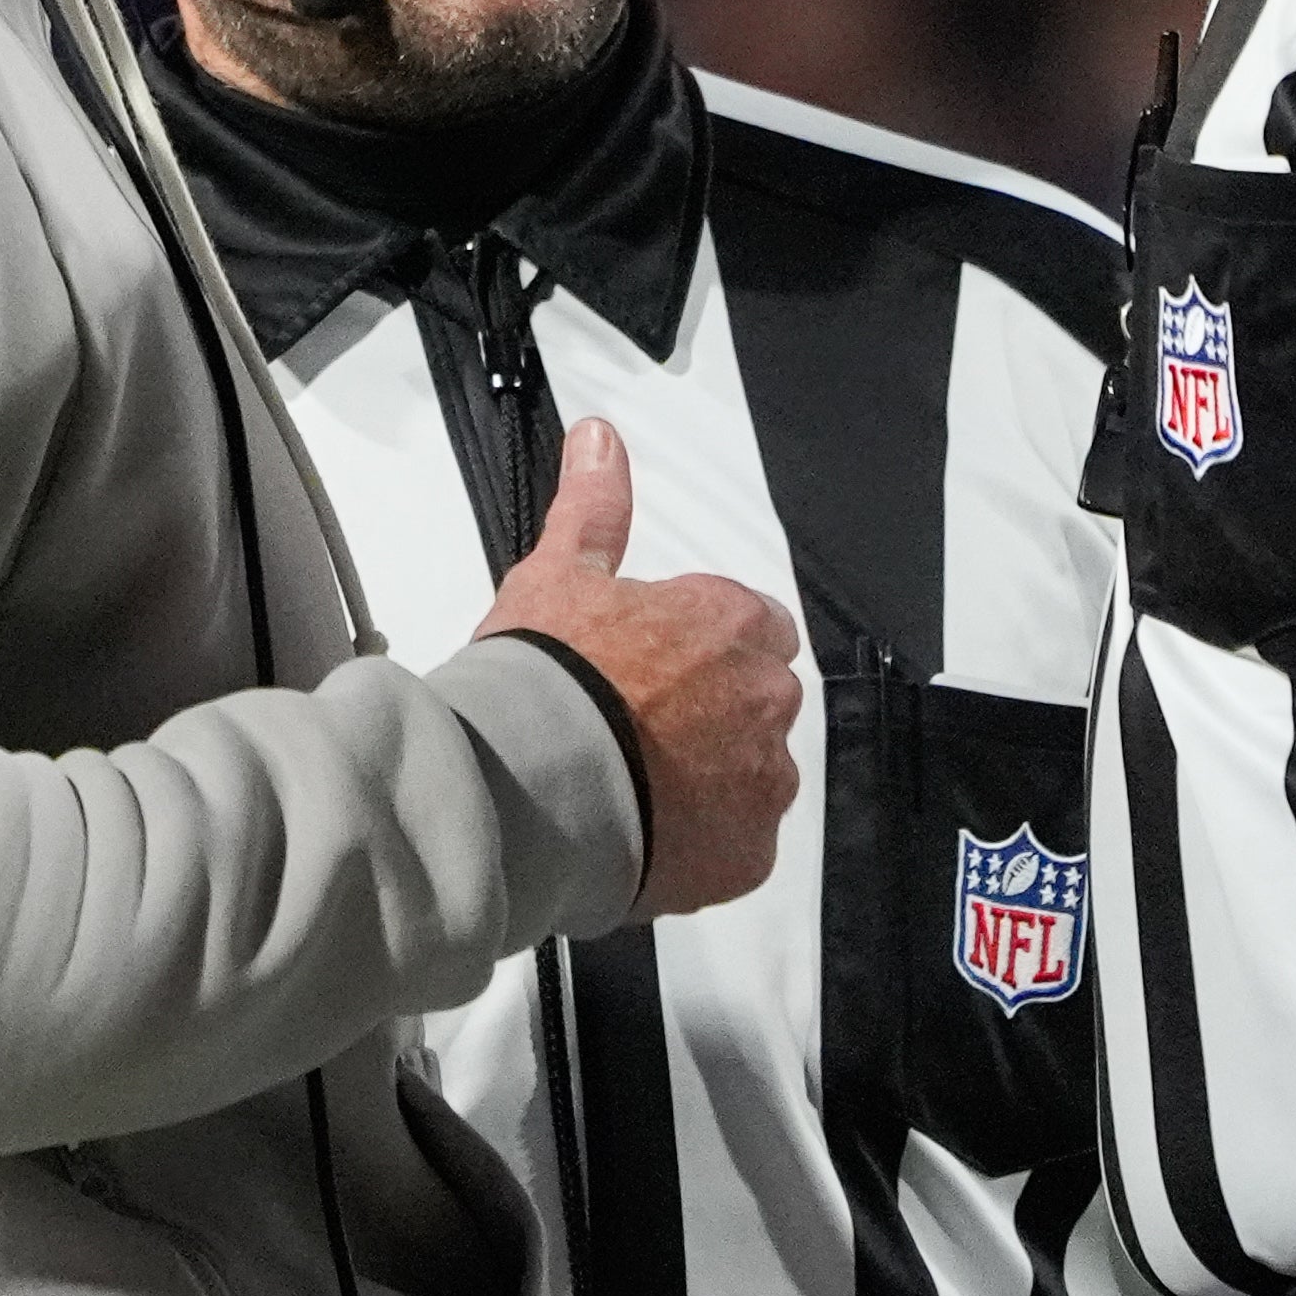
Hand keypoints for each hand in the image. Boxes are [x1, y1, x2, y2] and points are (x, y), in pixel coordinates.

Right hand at [481, 417, 798, 916]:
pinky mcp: (747, 855)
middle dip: (709, 714)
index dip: (701, 647)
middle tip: (633, 729)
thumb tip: (600, 439)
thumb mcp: (559, 574)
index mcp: (734, 625)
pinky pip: (736, 846)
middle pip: (755, 704)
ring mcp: (762, 783)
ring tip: (632, 790)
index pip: (753, 627)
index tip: (652, 667)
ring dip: (709, 781)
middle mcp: (766, 700)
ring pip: (750, 777)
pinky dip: (700, 844)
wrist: (529, 783)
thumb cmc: (548, 676)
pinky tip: (645, 835)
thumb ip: (592, 508)